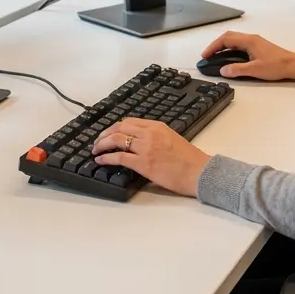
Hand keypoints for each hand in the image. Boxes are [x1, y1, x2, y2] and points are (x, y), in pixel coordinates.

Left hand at [92, 118, 209, 196]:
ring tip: (96, 150)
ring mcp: (146, 147)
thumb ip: (156, 137)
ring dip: (102, 144)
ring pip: (116, 139)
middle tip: (98, 141)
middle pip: (119, 128)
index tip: (109, 133)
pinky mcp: (143, 163)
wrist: (198, 171)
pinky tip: (100, 161)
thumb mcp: (172, 139)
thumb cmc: (190, 160)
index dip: (115, 127)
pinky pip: (119, 157)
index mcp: (157, 126)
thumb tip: (141, 143)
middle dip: (105, 134)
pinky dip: (107, 158)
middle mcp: (150, 133)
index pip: (129, 121)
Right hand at [201, 30, 294, 81]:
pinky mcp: (258, 47)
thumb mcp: (255, 69)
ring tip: (215, 56)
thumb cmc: (277, 66)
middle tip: (208, 55)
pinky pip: (239, 44)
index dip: (213, 47)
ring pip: (234, 40)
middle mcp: (251, 38)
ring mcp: (255, 42)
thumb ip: (237, 69)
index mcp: (249, 41)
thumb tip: (223, 70)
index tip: (205, 55)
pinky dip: (230, 48)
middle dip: (216, 45)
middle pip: (228, 37)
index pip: (226, 39)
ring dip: (223, 46)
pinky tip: (229, 57)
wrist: (293, 65)